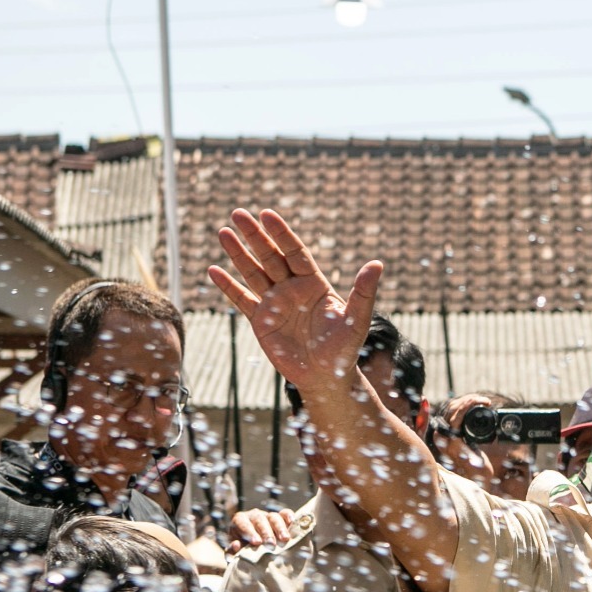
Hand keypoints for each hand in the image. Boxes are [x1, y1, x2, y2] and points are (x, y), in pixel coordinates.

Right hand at [210, 208, 381, 398]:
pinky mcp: (261, 321)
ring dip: (238, 253)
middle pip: (271, 256)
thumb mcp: (356, 319)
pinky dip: (228, 286)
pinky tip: (213, 270)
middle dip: (255, 235)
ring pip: (253, 272)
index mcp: (314, 283)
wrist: (325, 378)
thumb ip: (364, 292)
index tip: (267, 214)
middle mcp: (292, 288)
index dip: (282, 233)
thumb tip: (377, 264)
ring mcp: (274, 303)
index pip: (295, 251)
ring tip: (223, 232)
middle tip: (239, 213)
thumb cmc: (344, 350)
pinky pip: (242, 300)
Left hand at [233, 506, 300, 548]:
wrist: (253, 552)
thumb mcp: (235, 552)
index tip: (257, 542)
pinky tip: (293, 522)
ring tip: (285, 539)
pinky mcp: (280, 518)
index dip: (250, 532)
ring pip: (274, 517)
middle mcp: (254, 516)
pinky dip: (289, 516)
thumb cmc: (242, 551)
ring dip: (280, 528)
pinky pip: (285, 513)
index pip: (243, 524)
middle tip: (271, 544)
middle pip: (260, 520)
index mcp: (239, 521)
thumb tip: (236, 546)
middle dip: (266, 532)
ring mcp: (268, 516)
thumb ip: (232, 551)